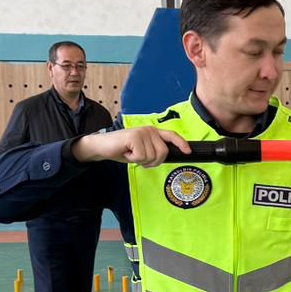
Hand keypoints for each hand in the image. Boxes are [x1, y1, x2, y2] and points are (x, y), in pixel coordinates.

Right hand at [73, 127, 190, 166]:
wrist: (102, 147)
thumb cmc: (122, 149)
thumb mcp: (142, 150)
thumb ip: (154, 150)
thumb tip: (166, 156)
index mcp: (153, 132)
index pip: (171, 136)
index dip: (181, 144)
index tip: (188, 151)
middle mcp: (149, 130)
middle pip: (163, 152)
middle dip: (153, 161)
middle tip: (139, 159)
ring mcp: (142, 132)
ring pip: (152, 156)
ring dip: (141, 161)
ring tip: (131, 154)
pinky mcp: (134, 137)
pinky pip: (141, 157)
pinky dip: (133, 159)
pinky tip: (126, 152)